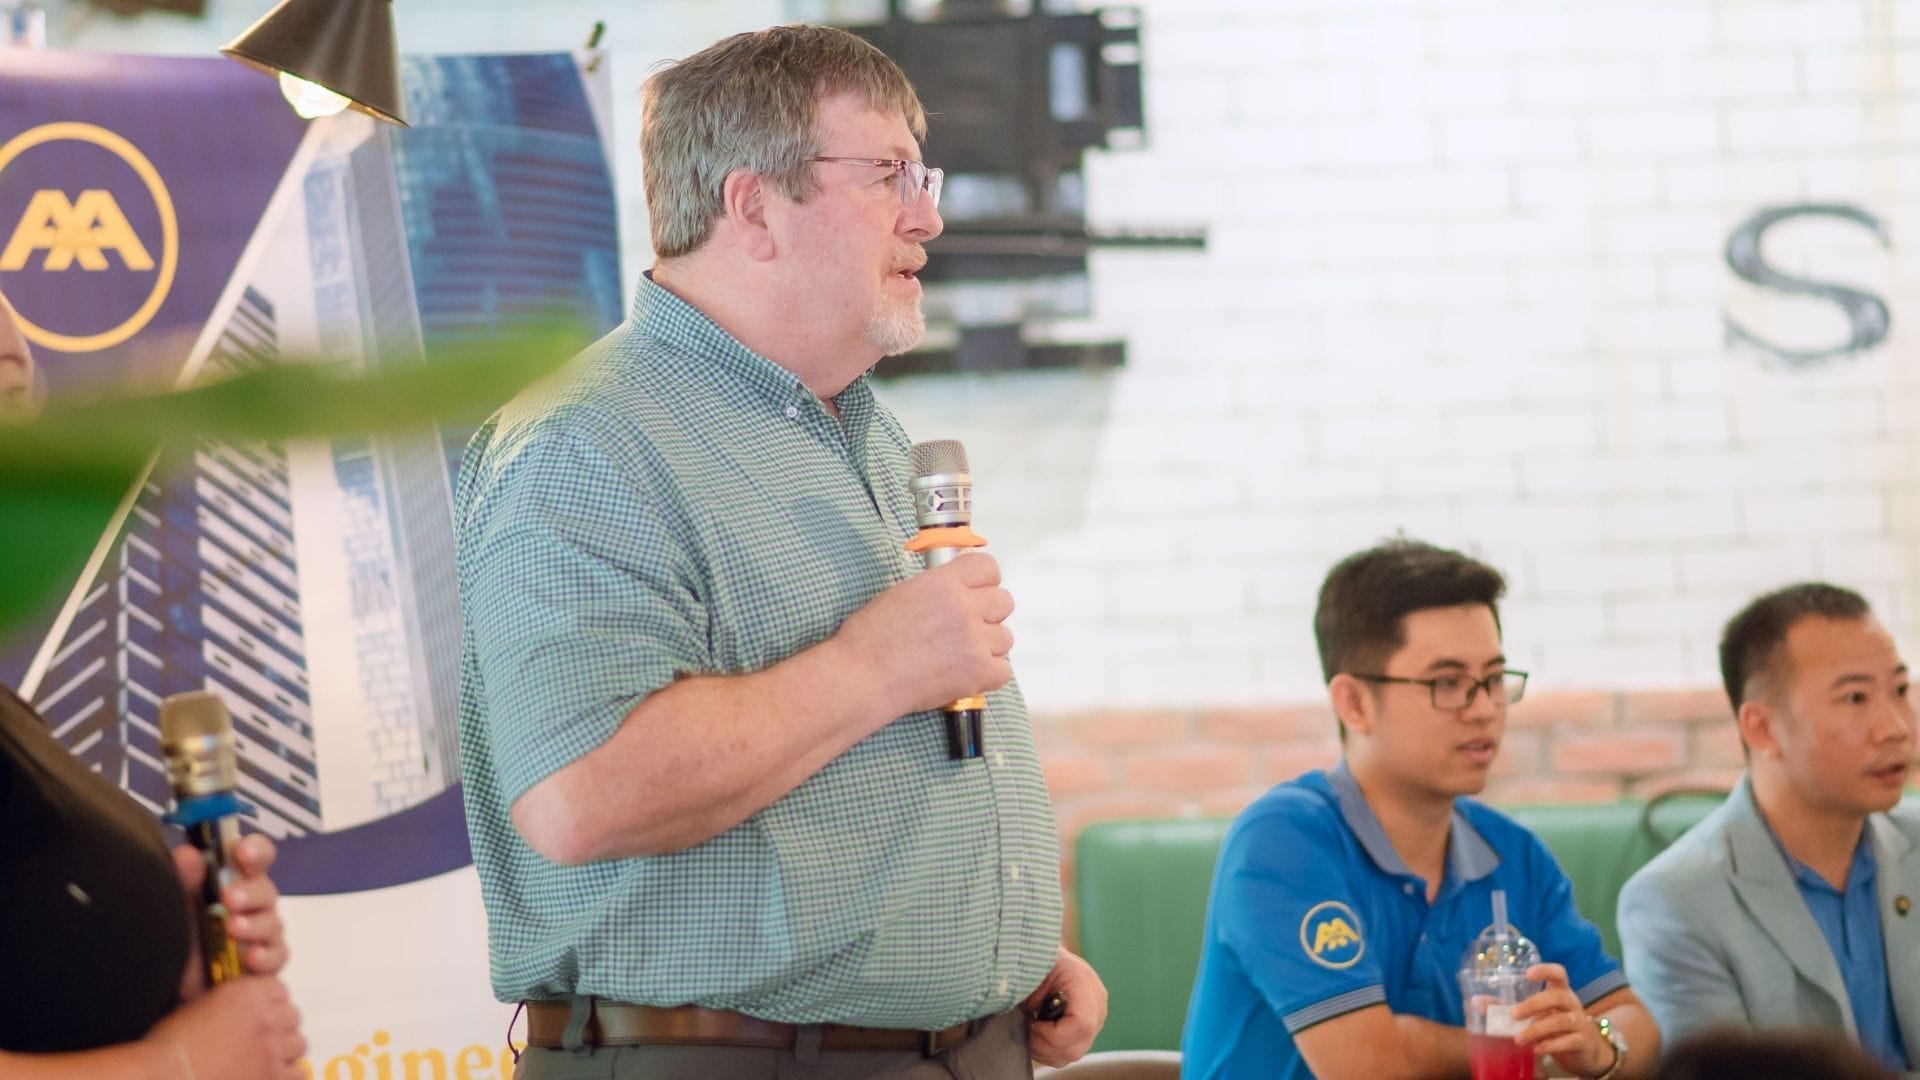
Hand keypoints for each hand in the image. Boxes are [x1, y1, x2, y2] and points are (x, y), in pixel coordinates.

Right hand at [148, 975, 305, 1079]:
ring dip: (284, 1052)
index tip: (261, 1017)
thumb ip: (230, 1005)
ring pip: (298, 1044)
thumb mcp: (200, 1006)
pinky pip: (298, 1073)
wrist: (163, 1073)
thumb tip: (242, 1014)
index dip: (270, 1005)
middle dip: (278, 1028)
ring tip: (264, 1061)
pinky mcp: (273, 1076)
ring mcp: (272, 1048)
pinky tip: (271, 1077)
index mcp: (248, 993)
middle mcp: (266, 1017)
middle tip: (260, 1042)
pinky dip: (287, 1074)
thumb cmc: (170, 1045)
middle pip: (292, 1017)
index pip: (279, 991)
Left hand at [173, 834, 290, 996]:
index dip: (255, 850)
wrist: (177, 984)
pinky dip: (265, 956)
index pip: (256, 855)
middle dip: (250, 892)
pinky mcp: (267, 961)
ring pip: (272, 922)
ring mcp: (263, 932)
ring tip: (233, 929)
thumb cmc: (183, 935)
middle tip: (229, 898)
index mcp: (235, 878)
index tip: (242, 852)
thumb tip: (189, 854)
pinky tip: (250, 958)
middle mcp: (254, 902)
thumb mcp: (177, 905)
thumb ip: (183, 879)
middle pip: (266, 889)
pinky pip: (277, 956)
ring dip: (254, 924)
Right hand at [833, 553, 1014, 717]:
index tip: (975, 594)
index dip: (984, 582)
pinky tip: (964, 675)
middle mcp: (965, 607)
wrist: (862, 676)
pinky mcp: (980, 672)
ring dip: (987, 646)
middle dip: (988, 615)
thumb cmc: (870, 637)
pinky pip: (1003, 670)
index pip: (989, 568)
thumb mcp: (903, 593)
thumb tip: (958, 590)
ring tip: (958, 656)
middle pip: (1004, 602)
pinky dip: (988, 674)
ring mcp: (975, 640)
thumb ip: (938, 589)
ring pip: (1005, 638)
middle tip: (965, 630)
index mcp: (944, 582)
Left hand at [1022, 946, 1107, 1067]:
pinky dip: (1049, 1050)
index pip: (1081, 1025)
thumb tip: (1028, 1015)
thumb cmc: (1039, 959)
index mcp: (1086, 986)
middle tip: (1027, 1029)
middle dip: (1045, 1045)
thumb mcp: (1033, 969)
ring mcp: (1095, 1021)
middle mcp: (1097, 1007)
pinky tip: (1037, 1033)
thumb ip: (1033, 993)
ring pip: (1071, 1055)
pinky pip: (1069, 1052)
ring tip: (1030, 1030)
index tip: (1032, 1023)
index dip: (1052, 1034)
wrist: (1047, 956)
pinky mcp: (1086, 1031)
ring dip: (1045, 1050)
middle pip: (1076, 1048)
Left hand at [1512, 963, 1616, 1078]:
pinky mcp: (1582, 1041)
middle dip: (1534, 1004)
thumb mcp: (1536, 1014)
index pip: (1559, 973)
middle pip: (1557, 996)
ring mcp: (1580, 1022)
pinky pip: (1568, 1041)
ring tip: (1518, 1039)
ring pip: (1561, 1021)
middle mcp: (1572, 1003)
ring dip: (1537, 1029)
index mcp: (1560, 991)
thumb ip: (1507, 1007)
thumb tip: (1477, 1002)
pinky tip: (1536, 1050)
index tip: (1528, 973)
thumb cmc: (1555, 1024)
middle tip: (1514, 1015)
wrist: (1585, 1050)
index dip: (1545, 970)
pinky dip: (1551, 1045)